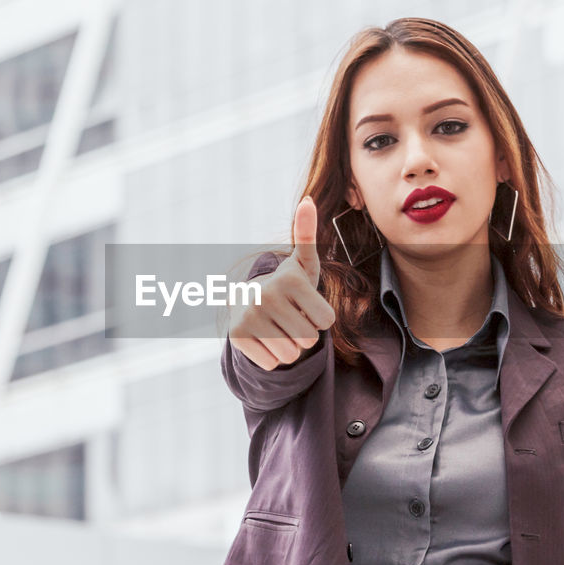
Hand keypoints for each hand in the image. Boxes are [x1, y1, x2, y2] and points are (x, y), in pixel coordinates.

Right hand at [227, 195, 335, 369]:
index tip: (305, 305)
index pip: (327, 321)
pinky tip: (264, 339)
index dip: (320, 318)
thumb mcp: (302, 265)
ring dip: (289, 347)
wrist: (245, 303)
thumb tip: (307, 200)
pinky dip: (272, 357)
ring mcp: (249, 316)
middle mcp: (266, 295)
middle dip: (304, 334)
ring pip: (291, 355)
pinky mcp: (237, 337)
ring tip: (278, 328)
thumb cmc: (286, 287)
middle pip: (309, 339)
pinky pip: (273, 363)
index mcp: (288, 279)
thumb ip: (308, 236)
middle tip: (289, 318)